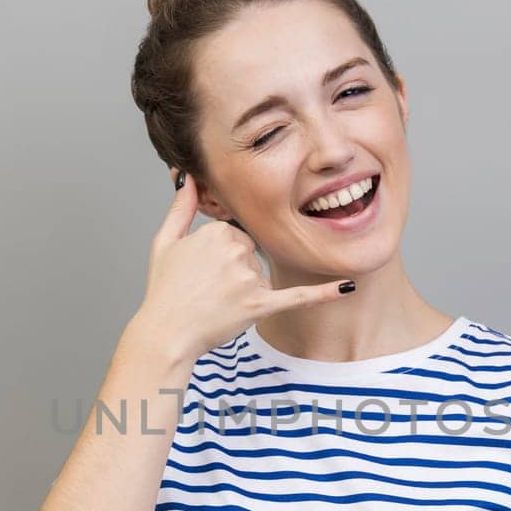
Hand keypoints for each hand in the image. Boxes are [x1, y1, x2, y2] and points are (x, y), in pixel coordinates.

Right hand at [131, 170, 355, 363]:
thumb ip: (181, 207)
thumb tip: (187, 177)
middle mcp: (235, 250)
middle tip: (207, 291)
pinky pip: (298, 296)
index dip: (221, 258)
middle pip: (251, 255)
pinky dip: (324, 293)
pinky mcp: (259, 305)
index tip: (202, 273)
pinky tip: (347, 286)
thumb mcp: (165, 242)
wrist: (165, 333)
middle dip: (235, 274)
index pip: (237, 237)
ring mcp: (248, 279)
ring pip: (260, 278)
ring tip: (215, 305)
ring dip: (244, 293)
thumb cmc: (164, 291)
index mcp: (218, 232)